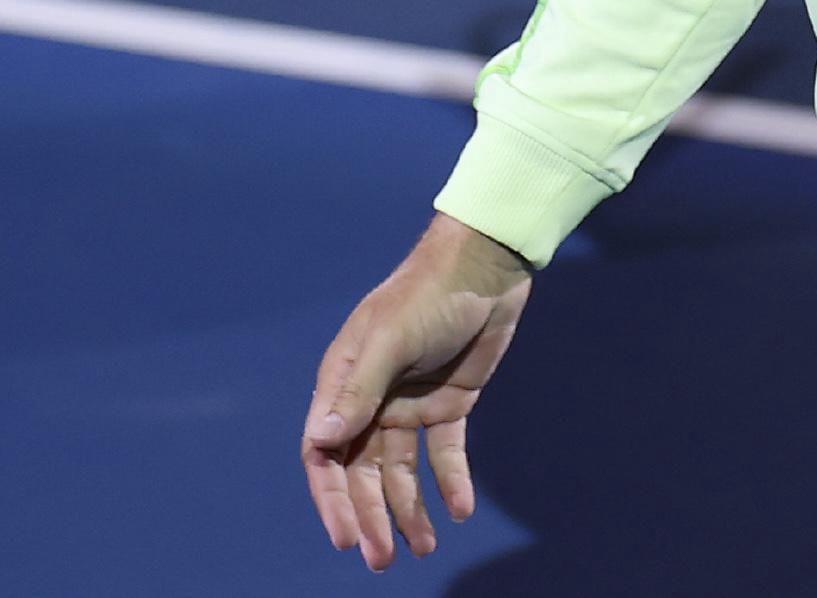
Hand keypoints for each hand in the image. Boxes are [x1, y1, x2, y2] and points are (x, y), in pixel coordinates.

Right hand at [302, 215, 532, 570]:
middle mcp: (372, 399)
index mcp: (345, 383)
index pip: (325, 454)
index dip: (331, 498)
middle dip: (370, 516)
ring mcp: (410, 403)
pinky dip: (451, 483)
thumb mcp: (392, 339)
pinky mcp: (449, 402)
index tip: (347, 536)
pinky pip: (444, 454)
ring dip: (408, 510)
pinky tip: (461, 510)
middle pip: (362, 472)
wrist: (486, 264)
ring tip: (424, 548)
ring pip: (401, 471)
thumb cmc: (429, 293)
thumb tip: (321, 444)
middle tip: (382, 560)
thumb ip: (359, 391)